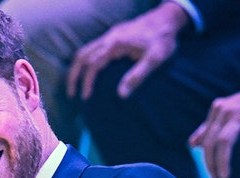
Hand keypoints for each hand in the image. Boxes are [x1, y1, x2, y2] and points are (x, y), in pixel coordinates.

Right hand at [66, 2, 188, 99]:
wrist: (167, 18)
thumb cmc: (163, 40)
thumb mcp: (155, 59)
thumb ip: (137, 76)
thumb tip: (121, 96)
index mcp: (115, 44)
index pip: (93, 64)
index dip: (87, 82)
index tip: (85, 97)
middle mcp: (108, 38)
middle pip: (81, 56)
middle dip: (73, 76)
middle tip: (71, 94)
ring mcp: (109, 35)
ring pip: (84, 51)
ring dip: (77, 68)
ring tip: (75, 85)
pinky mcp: (112, 36)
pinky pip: (91, 49)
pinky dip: (84, 62)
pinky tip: (87, 73)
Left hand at [189, 81, 239, 177]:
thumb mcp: (224, 115)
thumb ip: (208, 129)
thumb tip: (191, 144)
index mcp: (216, 110)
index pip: (206, 138)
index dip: (206, 158)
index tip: (211, 174)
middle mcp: (225, 110)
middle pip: (212, 141)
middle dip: (211, 162)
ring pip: (224, 140)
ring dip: (222, 161)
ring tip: (224, 176)